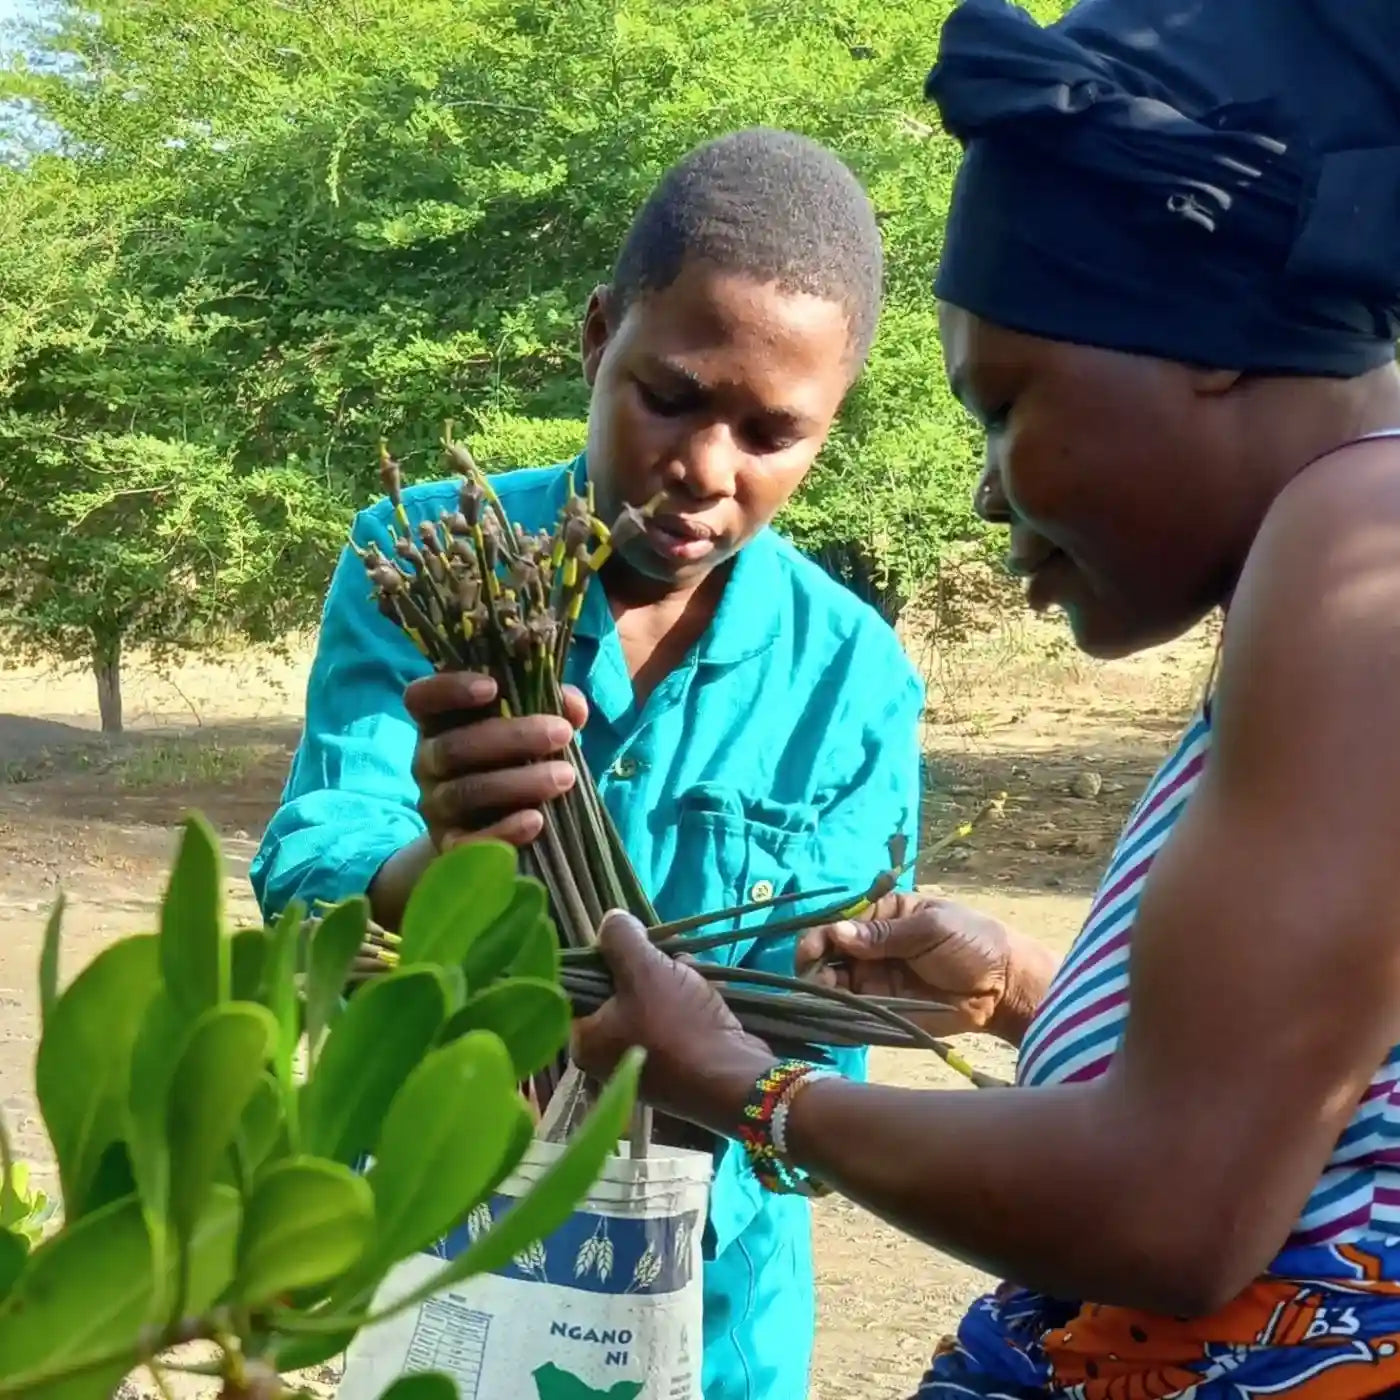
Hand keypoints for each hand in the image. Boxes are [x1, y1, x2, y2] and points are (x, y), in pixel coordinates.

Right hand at [406, 671, 588, 848]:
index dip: (449, 689)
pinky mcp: (448, 843)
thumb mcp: (527, 728)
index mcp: (439, 723)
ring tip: (565, 776)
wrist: (490, 826)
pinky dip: (502, 831)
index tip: (493, 687)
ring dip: (518, 782)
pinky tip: (536, 820)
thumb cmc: (511, 760)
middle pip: (454, 747)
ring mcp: (435, 803)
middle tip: (561, 733)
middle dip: (513, 737)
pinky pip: (467, 842)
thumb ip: (549, 708)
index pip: (421, 698)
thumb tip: (573, 705)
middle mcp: (428, 760)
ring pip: (465, 792)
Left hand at [571, 912, 776, 1132]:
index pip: (580, 984)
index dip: (606, 956)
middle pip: (618, 990)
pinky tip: (705, 990)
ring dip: (673, 980)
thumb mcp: (644, 969)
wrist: (731, 1078)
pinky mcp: (674, 1062)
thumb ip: (621, 938)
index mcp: (584, 1040)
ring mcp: (642, 1061)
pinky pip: (673, 1019)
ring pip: (650, 1000)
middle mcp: (606, 1055)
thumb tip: (611, 919)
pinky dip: (688, 1001)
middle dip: (648, 966)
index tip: (632, 943)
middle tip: (667, 958)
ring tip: (691, 974)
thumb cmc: (676, 1025)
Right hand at [796, 892, 1055, 1046]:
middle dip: (814, 964)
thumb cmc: (973, 944)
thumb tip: (836, 932)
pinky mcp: (881, 1009)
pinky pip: (850, 1010)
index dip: (819, 935)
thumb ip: (884, 934)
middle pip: (828, 953)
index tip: (810, 952)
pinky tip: (830, 1015)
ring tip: (826, 997)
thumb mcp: (931, 929)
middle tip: (815, 979)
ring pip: (832, 982)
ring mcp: (873, 979)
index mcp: (882, 915)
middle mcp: (870, 947)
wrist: (1004, 988)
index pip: (838, 921)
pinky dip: (836, 1012)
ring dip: (821, 989)